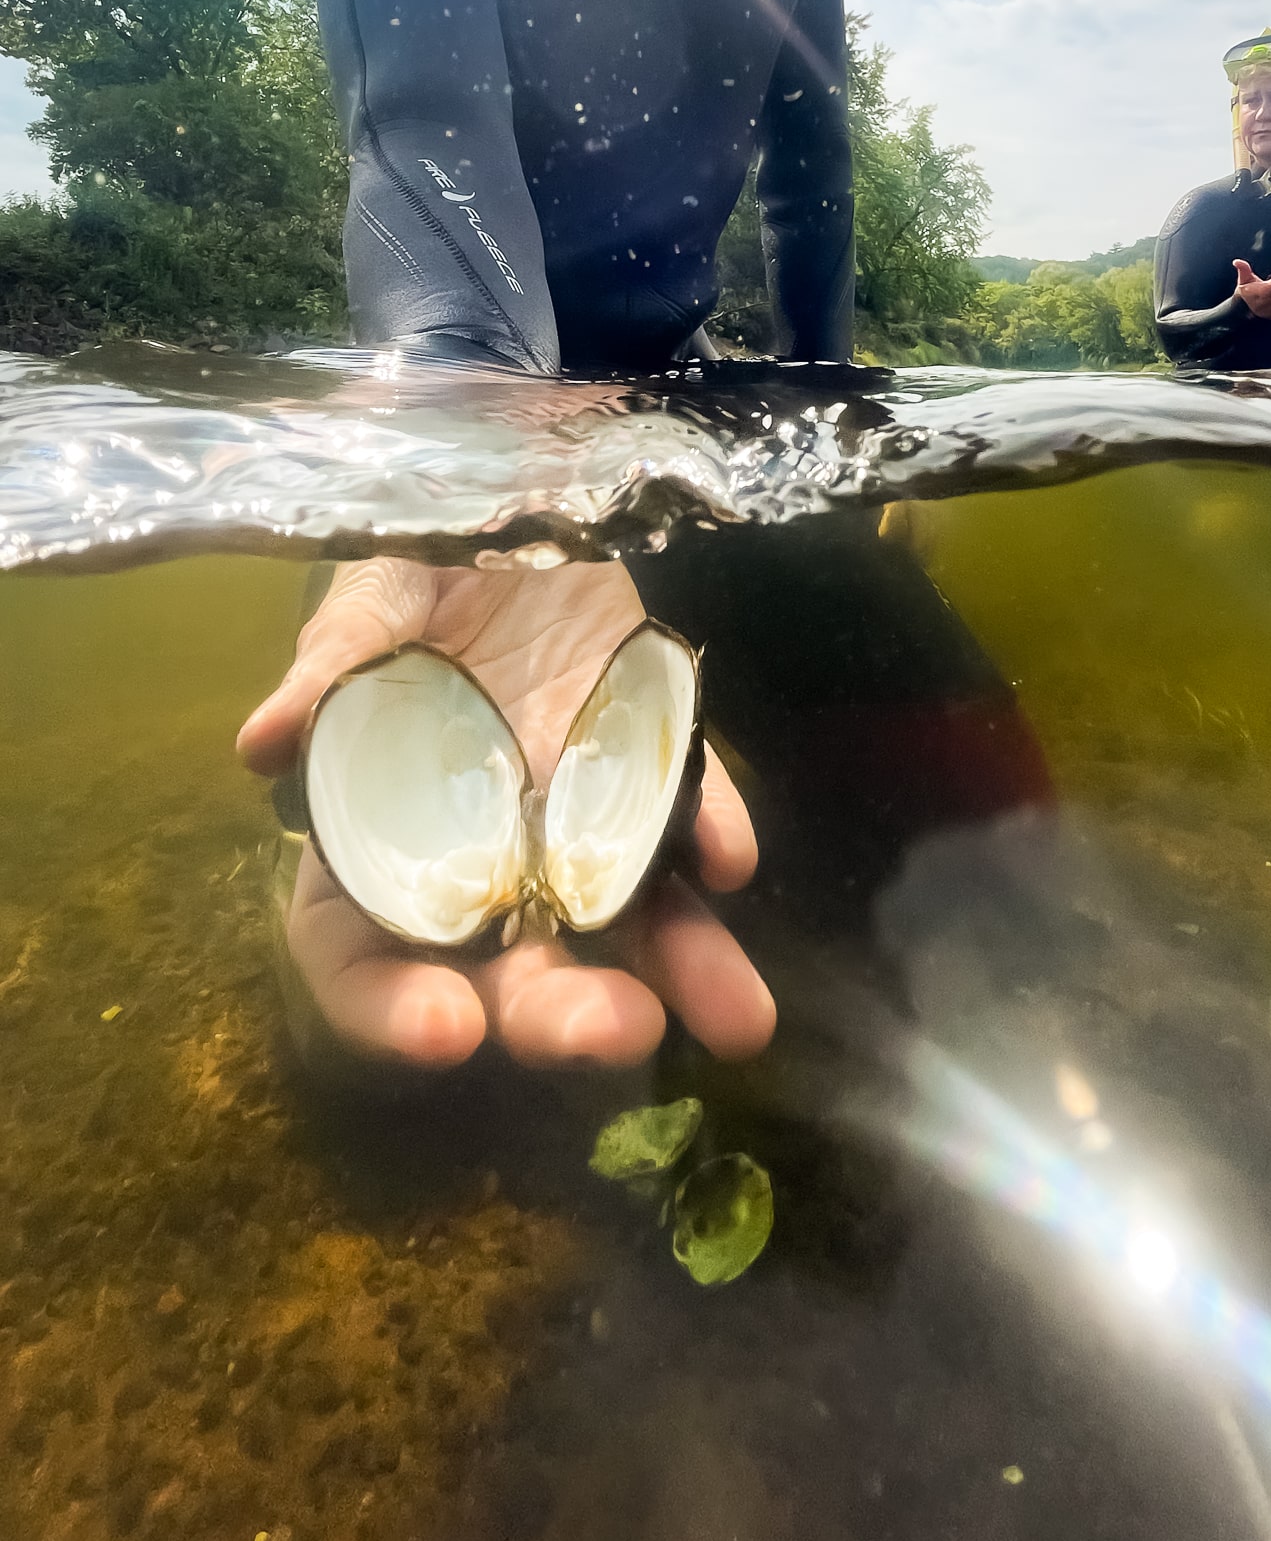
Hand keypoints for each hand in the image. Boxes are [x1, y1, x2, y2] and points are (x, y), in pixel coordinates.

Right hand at [238, 558, 772, 1070]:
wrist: (518, 509)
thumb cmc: (414, 575)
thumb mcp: (364, 606)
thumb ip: (328, 674)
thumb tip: (262, 742)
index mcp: (381, 838)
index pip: (363, 954)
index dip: (392, 1007)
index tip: (447, 1031)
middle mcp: (485, 856)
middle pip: (513, 964)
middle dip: (565, 1010)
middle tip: (621, 1031)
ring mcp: (577, 820)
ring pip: (627, 917)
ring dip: (682, 965)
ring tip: (738, 1021)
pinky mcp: (651, 769)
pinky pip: (689, 815)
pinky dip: (712, 837)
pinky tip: (730, 859)